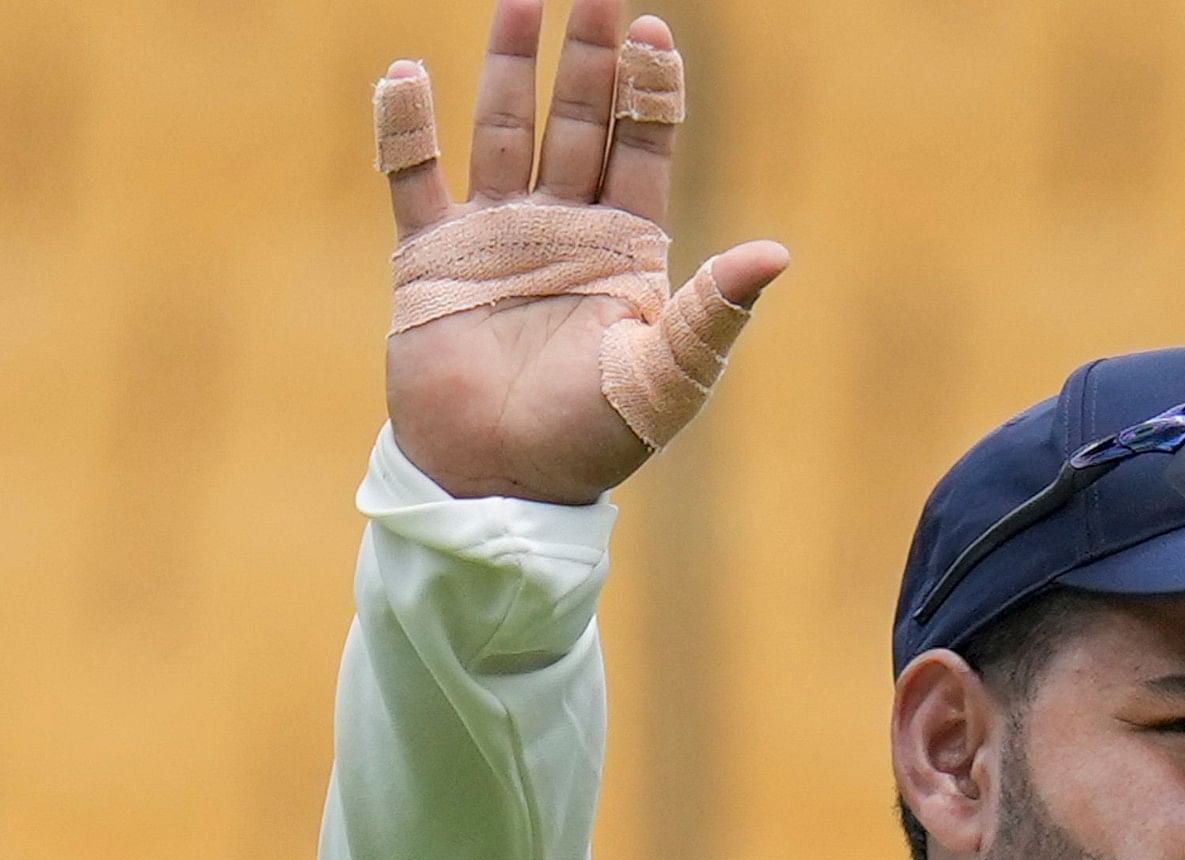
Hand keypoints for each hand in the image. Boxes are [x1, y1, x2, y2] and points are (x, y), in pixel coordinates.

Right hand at [379, 0, 787, 503]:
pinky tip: (408, 75)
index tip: (652, 33)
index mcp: (628, 248)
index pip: (644, 146)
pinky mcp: (430, 259)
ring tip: (520, 0)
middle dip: (588, 55)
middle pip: (580, 120)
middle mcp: (565, 228)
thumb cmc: (594, 441)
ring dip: (511, 67)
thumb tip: (777, 253)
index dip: (649, 90)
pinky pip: (414, 178)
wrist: (501, 486)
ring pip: (505, 130)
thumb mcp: (669, 377)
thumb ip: (715, 311)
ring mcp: (496, 236)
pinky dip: (407, 130)